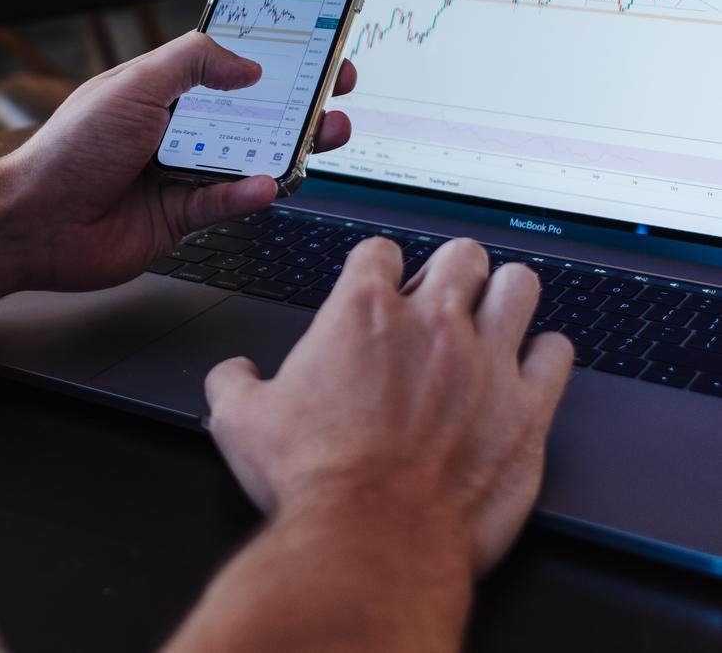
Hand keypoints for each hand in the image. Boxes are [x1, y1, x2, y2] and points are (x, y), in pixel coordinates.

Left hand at [6, 31, 355, 293]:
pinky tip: (266, 184)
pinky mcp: (181, 217)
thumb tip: (247, 65)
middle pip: (251, 112)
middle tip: (338, 90)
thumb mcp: (134, 84)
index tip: (313, 46)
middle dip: (298, 101)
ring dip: (290, 147)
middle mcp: (176, 129)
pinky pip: (226, 204)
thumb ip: (193, 62)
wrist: (35, 221)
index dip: (271, 55)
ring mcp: (180, 173)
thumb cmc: (71, 148)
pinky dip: (248, 195)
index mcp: (163, 89)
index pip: (228, 64)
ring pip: (249, 158)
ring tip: (326, 134)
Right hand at [205, 238, 573, 577]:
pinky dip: (545, 356)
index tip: (378, 287)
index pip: (381, 250)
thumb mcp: (242, 422)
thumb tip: (235, 376)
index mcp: (363, 312)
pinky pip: (558, 354)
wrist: (370, 543)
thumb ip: (235, 382)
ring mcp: (486, 362)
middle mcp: (431, 323)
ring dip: (505, 297)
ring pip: (519, 286)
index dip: (378, 267)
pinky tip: (529, 369)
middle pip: (461, 254)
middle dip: (451, 270)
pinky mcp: (527, 410)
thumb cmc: (314, 481)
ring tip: (494, 316)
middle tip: (441, 298)